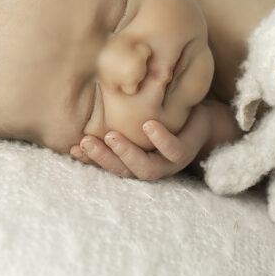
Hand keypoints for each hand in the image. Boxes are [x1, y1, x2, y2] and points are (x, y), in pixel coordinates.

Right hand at [69, 101, 214, 179]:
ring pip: (146, 168)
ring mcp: (169, 162)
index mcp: (135, 160)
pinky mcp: (186, 151)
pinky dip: (161, 139)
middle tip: (85, 142)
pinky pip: (173, 150)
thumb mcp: (136, 114)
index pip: (109, 164)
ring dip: (127, 154)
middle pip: (124, 171)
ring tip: (111, 137)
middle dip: (103, 159)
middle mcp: (150, 166)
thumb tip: (82, 104)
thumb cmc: (162, 114)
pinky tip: (148, 125)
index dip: (90, 159)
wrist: (201, 115)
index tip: (72, 148)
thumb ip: (115, 116)